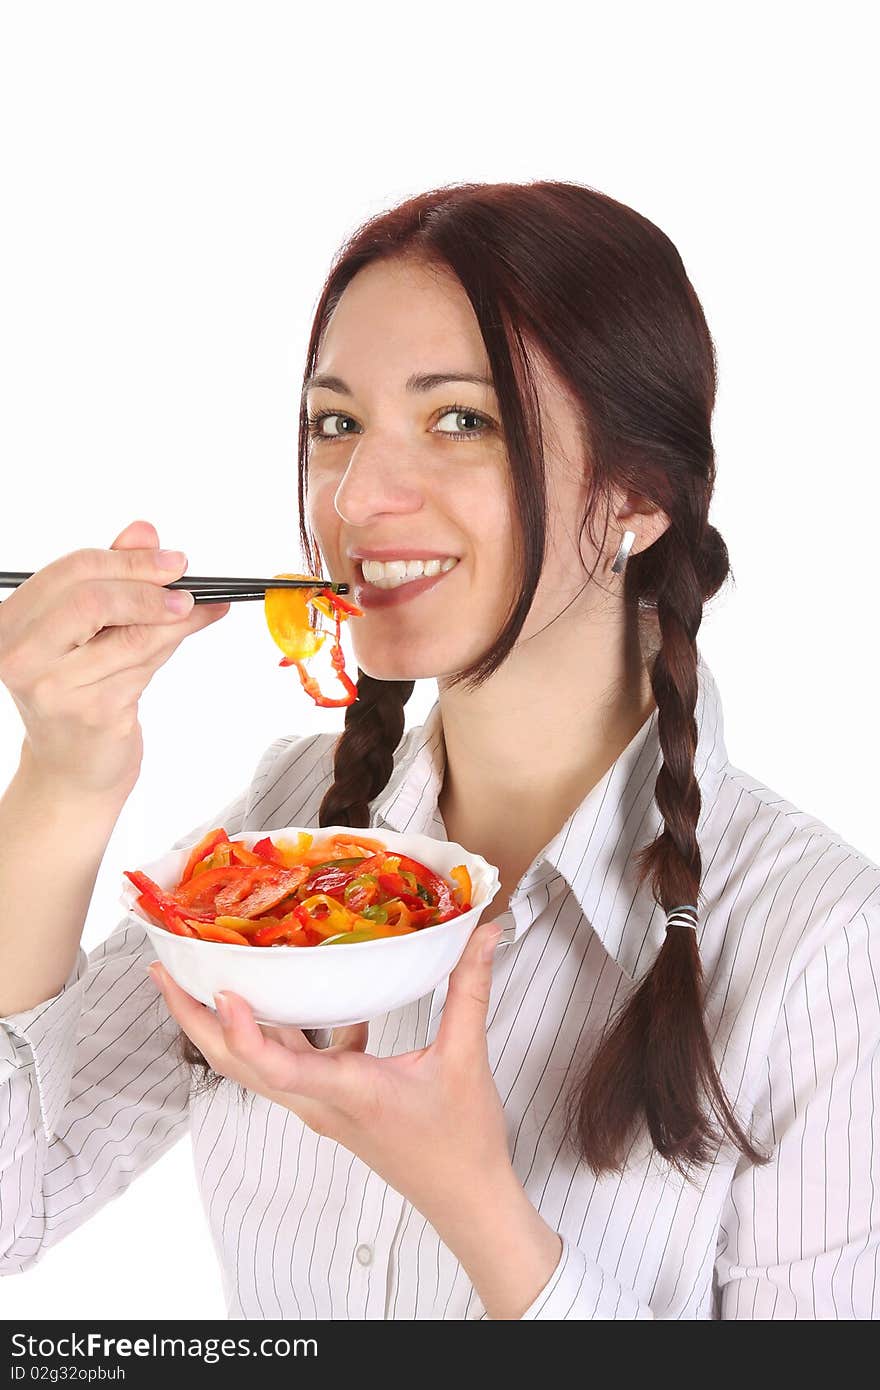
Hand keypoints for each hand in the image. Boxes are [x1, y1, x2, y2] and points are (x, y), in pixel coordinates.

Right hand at [0, 518, 229, 798]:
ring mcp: (54, 688)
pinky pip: (144, 666)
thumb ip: (112, 577)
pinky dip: (172, 644)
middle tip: (187, 585)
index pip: (70, 572)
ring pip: (130, 634)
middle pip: (93, 600)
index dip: (127, 560)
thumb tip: (143, 532)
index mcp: (12, 623)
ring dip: (174, 619)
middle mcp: (21, 655)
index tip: (170, 559)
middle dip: (149, 587)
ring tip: (199, 609)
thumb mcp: (87, 629)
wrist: (71, 767)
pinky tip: (188, 632)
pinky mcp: (92, 713)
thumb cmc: (77, 690)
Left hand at [149, 918, 512, 1227]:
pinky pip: (291, 1064)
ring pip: (255, 1064)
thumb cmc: (460, 1142)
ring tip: (203, 973)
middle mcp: (318, 1102)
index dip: (241, 1030)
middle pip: (237, 1063)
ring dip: (224, 1024)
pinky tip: (309, 996)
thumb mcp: (466, 1058)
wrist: (465, 1199)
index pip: (276, 1065)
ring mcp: (319, 1106)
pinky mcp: (331, 1104)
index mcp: (345, 1092)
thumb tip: (481, 934)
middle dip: (195, 1018)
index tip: (221, 987)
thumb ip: (470, 990)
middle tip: (167, 968)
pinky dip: (282, 1030)